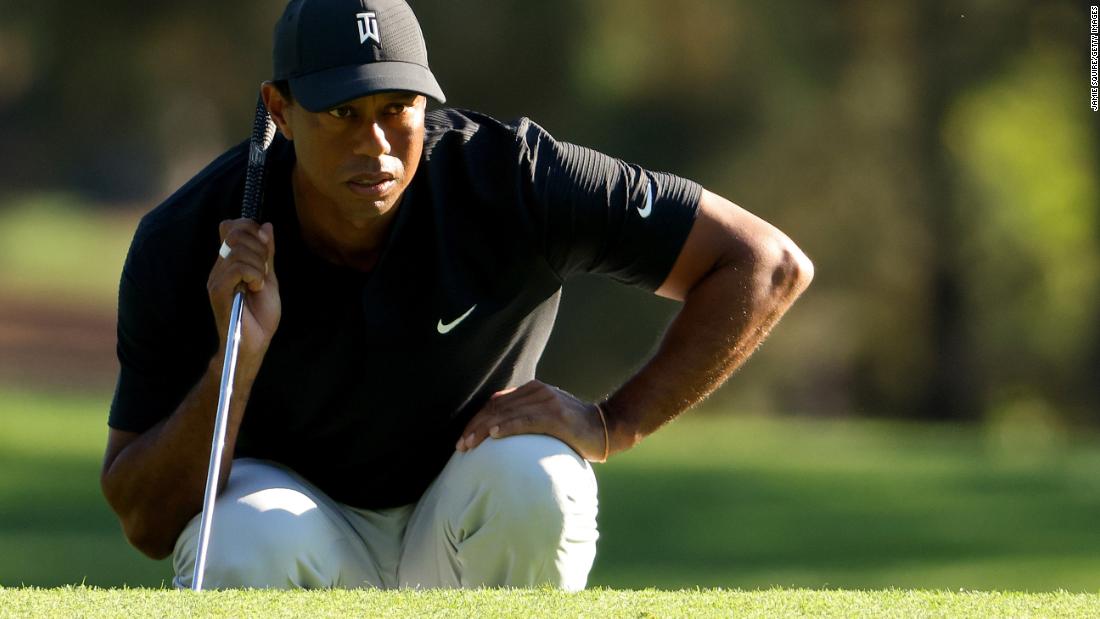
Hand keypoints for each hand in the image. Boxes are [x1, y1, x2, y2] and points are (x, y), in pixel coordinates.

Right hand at [207, 219, 280, 359]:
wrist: (254, 343)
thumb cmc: (261, 315)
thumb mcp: (269, 278)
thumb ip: (267, 253)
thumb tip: (267, 226)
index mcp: (230, 262)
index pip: (231, 226)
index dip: (250, 227)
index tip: (266, 246)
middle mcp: (219, 267)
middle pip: (235, 232)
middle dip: (259, 245)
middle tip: (264, 269)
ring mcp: (216, 278)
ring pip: (238, 250)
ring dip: (258, 264)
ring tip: (260, 283)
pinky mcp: (218, 291)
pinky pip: (237, 268)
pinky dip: (254, 274)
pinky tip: (256, 288)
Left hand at [456, 380, 608, 461]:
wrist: (607, 428)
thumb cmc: (575, 429)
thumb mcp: (547, 417)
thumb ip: (527, 417)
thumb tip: (499, 430)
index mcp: (533, 390)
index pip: (496, 403)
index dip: (477, 420)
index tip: (464, 438)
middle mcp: (537, 391)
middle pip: (497, 408)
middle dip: (476, 427)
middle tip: (461, 446)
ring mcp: (547, 402)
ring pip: (507, 414)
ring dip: (484, 430)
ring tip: (470, 445)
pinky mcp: (556, 416)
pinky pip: (526, 421)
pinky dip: (508, 427)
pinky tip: (494, 436)